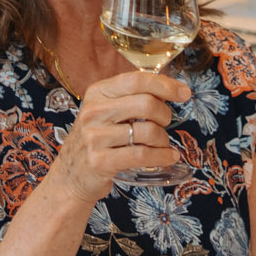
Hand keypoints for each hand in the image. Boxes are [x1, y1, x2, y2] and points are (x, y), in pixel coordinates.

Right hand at [53, 70, 187, 201]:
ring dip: (163, 139)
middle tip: (165, 123)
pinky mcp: (100, 161)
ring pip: (148, 131)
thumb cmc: (97, 140)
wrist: (71, 176)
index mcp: (97, 93)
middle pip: (146, 104)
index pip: (136, 80)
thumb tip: (171, 89)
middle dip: (165, 114)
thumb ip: (132, 97)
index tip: (184, 93)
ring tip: (161, 144)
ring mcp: (94, 137)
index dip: (165, 85)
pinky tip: (168, 156)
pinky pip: (142, 155)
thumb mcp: (106, 111)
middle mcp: (94, 112)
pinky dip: (162, 156)